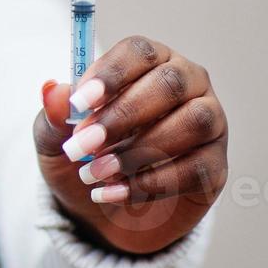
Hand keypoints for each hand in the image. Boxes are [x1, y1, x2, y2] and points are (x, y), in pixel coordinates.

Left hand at [34, 36, 227, 255]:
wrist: (101, 215)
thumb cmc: (84, 160)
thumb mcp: (56, 140)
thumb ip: (54, 115)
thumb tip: (52, 91)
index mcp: (148, 63)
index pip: (139, 51)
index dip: (110, 74)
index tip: (78, 103)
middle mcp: (187, 85)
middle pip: (169, 83)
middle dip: (123, 115)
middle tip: (83, 145)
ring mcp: (209, 124)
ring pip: (193, 122)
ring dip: (140, 150)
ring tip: (97, 172)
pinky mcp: (215, 165)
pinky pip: (196, 167)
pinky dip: (151, 183)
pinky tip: (115, 192)